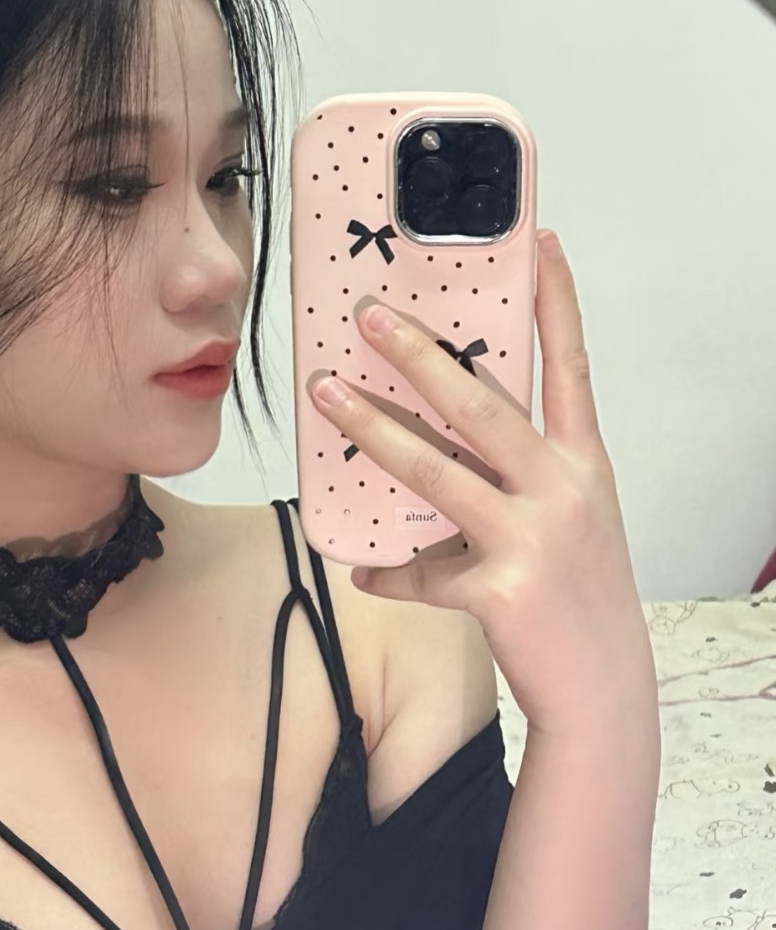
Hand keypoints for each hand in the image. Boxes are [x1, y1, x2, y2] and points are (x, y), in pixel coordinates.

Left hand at [308, 230, 655, 734]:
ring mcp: (532, 538)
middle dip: (419, 353)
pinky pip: (421, 572)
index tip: (543, 241)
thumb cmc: (577, 596)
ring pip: (436, 470)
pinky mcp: (501, 589)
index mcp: (583, 464)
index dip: (557, 302)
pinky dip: (389, 573)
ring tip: (326, 395)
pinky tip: (364, 571)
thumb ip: (509, 483)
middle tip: (368, 315)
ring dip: (372, 429)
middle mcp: (562, 489)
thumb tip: (427, 460)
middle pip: (480, 404)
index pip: (570, 366)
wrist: (603, 688)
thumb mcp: (563, 524)